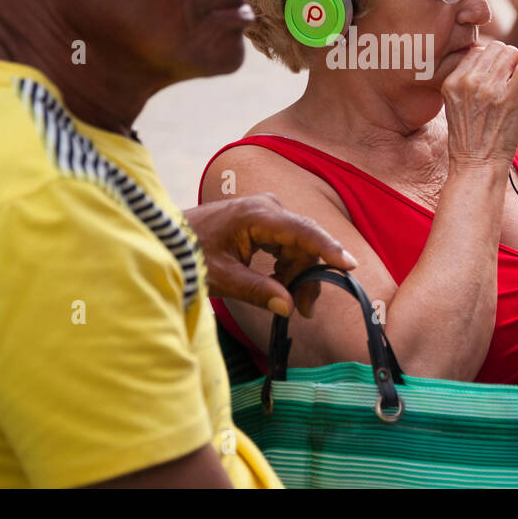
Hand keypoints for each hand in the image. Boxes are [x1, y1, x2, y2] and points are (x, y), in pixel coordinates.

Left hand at [184, 194, 356, 318]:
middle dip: (309, 275)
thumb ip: (257, 291)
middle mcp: (267, 207)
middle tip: (305, 311)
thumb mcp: (222, 277)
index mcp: (257, 215)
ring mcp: (265, 212)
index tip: (349, 265)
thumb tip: (288, 307)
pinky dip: (288, 266)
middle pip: (304, 242)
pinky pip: (286, 243)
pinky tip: (280, 285)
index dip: (328, 248)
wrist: (168, 238)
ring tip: (293, 303)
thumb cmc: (190, 254)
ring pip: (298, 244)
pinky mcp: (261, 220)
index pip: (303, 231)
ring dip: (299, 273)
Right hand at [442, 41, 517, 170]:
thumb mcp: (455, 106)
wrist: (477, 165)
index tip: (496, 71)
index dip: (489, 58)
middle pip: (495, 48)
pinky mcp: (510, 98)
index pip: (475, 51)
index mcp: (452, 82)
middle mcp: (468, 82)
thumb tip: (485, 60)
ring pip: (511, 53)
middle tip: (512, 70)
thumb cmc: (468, 140)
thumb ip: (465, 83)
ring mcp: (489, 89)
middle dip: (506, 57)